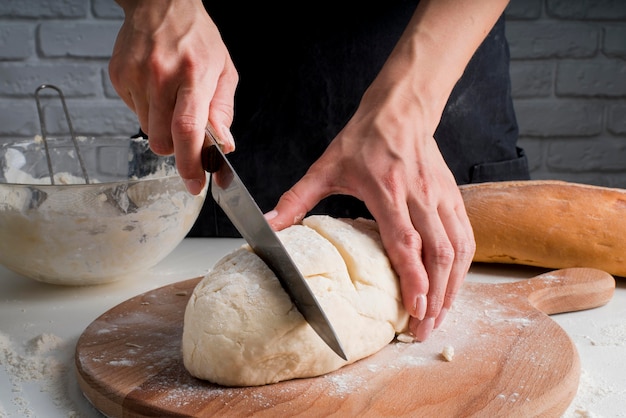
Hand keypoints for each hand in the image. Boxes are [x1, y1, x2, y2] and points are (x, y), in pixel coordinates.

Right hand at [110, 0, 236, 194]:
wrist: (161, 4)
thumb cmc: (198, 38)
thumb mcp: (223, 70)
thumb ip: (222, 110)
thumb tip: (223, 145)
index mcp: (193, 74)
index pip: (187, 129)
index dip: (190, 163)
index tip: (196, 184)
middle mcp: (160, 76)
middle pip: (163, 140)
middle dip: (178, 149)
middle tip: (188, 134)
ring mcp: (135, 77)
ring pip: (148, 132)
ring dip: (163, 128)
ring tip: (172, 100)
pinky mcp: (118, 78)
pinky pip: (135, 114)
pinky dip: (148, 112)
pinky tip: (157, 89)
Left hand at [267, 81, 474, 340]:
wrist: (401, 110)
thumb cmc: (364, 138)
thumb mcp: (326, 166)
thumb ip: (298, 198)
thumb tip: (270, 225)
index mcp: (388, 191)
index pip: (407, 241)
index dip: (414, 277)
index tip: (416, 308)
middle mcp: (421, 197)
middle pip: (439, 254)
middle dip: (436, 296)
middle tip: (425, 328)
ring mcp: (441, 197)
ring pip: (458, 249)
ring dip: (452, 286)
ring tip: (441, 315)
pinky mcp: (453, 196)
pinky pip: (465, 236)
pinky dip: (462, 266)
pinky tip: (453, 285)